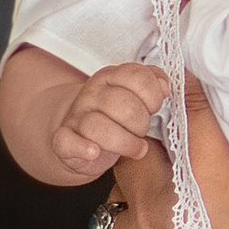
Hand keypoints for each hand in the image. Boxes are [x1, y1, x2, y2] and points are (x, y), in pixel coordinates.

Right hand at [50, 61, 167, 177]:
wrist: (80, 134)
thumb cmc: (115, 116)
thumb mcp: (134, 95)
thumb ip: (151, 84)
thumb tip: (164, 87)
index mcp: (110, 77)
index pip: (135, 76)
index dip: (152, 94)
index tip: (155, 108)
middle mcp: (92, 94)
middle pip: (122, 104)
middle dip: (141, 122)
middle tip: (143, 131)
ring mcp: (77, 117)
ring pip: (99, 126)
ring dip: (125, 141)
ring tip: (138, 149)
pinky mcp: (64, 140)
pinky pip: (67, 141)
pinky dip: (82, 148)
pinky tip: (94, 152)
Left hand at [108, 80, 228, 228]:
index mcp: (201, 189)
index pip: (185, 115)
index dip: (185, 86)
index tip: (187, 67)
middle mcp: (157, 202)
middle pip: (140, 138)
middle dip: (153, 124)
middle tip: (174, 119)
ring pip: (126, 180)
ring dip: (145, 171)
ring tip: (175, 179)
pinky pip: (122, 223)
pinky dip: (141, 218)